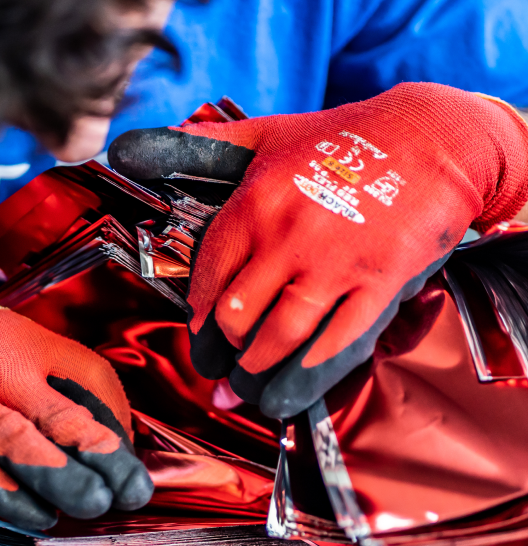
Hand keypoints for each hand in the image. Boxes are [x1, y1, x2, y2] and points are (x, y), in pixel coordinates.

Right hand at [0, 271, 152, 528]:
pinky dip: (8, 497)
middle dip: (106, 459)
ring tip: (95, 507)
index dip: (118, 420)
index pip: (90, 379)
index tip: (128, 454)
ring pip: (24, 446)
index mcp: (25, 342)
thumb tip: (96, 436)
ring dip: (65, 483)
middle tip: (134, 492)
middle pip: (66, 416)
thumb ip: (40, 382)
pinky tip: (35, 515)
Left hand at [110, 83, 527, 416]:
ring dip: (255, 375)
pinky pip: (334, 345)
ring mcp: (335, 264)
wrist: (434, 139)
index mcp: (255, 204)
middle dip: (222, 355)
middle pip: (236, 318)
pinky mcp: (378, 284)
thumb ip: (204, 149)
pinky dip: (307, 376)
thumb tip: (130, 148)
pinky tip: (288, 395)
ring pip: (278, 339)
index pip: (208, 280)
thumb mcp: (266, 133)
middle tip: (218, 373)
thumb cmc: (344, 139)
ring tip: (244, 391)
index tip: (199, 337)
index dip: (198, 319)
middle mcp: (288, 237)